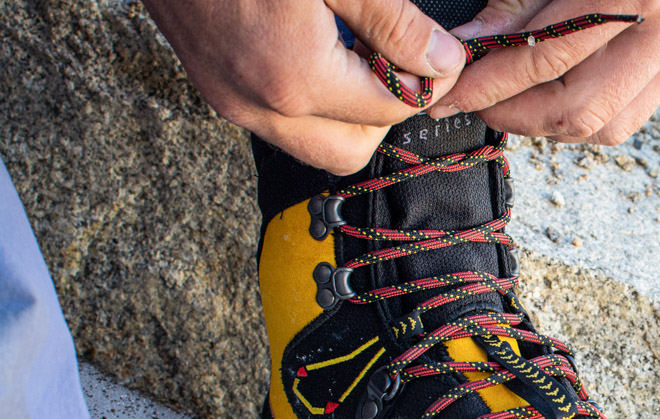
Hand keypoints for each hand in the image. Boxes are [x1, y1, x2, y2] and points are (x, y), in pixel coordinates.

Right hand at [142, 0, 468, 173]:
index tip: (440, 56)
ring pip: (315, 144)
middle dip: (386, 112)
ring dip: (348, 113)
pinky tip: (319, 51)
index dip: (427, 83)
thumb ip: (394, 23)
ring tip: (357, 54)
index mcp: (295, 77)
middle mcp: (260, 104)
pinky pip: (278, 121)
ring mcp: (231, 101)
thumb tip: (440, 61)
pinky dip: (311, 102)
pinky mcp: (214, 87)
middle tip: (397, 60)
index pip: (391, 110)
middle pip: (354, 149)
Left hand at [428, 0, 659, 144]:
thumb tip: (471, 50)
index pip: (550, 55)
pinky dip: (580, 119)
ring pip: (604, 127)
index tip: (455, 92)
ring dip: (548, 124)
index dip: (494, 81)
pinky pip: (624, 120)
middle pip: (579, 109)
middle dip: (517, 115)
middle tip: (477, 103)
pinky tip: (550, 96)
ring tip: (511, 101)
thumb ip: (516, 2)